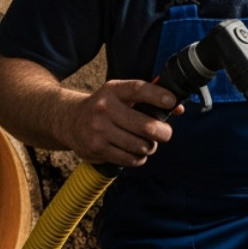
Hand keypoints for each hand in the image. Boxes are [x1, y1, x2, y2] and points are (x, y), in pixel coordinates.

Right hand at [59, 79, 182, 167]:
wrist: (69, 120)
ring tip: (145, 143)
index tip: (172, 102)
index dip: (158, 95)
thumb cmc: (104, 107)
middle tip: (164, 134)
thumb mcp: (121, 95)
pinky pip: (130, 159)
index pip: (138, 89)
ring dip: (149, 147)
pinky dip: (138, 158)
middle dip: (163, 133)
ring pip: (141, 146)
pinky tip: (133, 152)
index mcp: (113, 90)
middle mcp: (105, 109)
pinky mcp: (97, 149)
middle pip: (146, 126)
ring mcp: (100, 130)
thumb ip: (148, 99)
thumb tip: (178, 108)